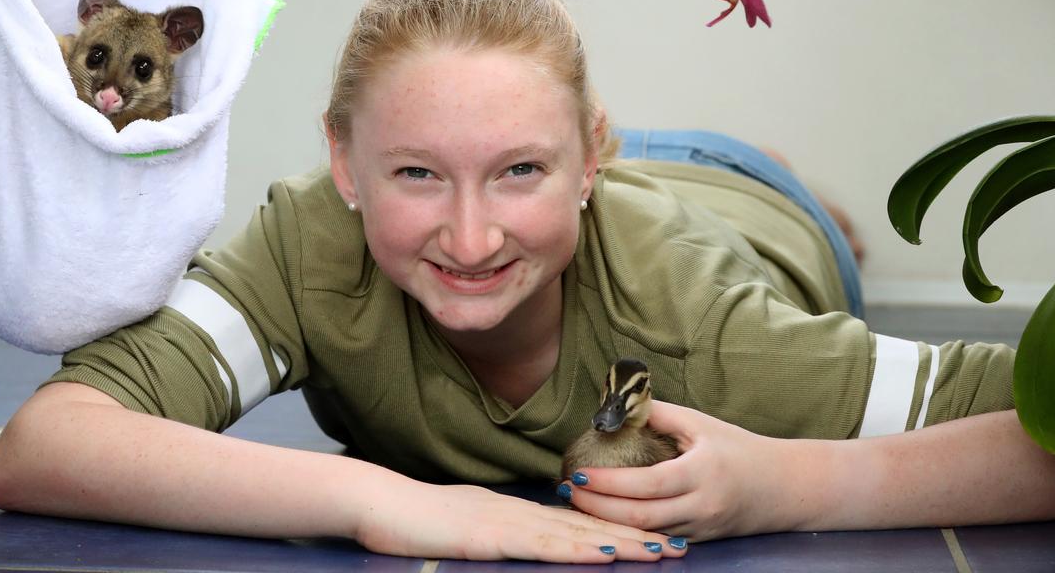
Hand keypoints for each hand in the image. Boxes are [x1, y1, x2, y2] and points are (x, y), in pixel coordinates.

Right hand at [355, 480, 687, 562]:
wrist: (375, 501)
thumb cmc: (408, 518)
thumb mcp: (459, 524)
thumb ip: (491, 530)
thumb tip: (515, 538)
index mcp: (510, 511)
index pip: (573, 523)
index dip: (615, 530)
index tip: (652, 537)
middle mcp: (516, 513)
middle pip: (585, 528)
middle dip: (634, 538)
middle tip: (679, 547)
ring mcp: (504, 523)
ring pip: (574, 535)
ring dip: (621, 544)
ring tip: (661, 552)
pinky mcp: (488, 538)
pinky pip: (540, 545)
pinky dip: (575, 550)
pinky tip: (603, 553)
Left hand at [563, 400, 801, 540]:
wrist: (784, 487)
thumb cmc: (740, 449)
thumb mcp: (701, 424)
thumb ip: (659, 414)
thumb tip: (620, 405)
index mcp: (701, 473)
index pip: (646, 484)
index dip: (609, 483)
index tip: (579, 472)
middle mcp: (701, 506)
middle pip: (640, 517)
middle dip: (597, 507)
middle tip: (567, 490)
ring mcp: (700, 528)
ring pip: (646, 534)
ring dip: (607, 521)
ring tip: (577, 503)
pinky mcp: (699, 541)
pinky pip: (657, 539)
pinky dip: (628, 531)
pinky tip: (605, 518)